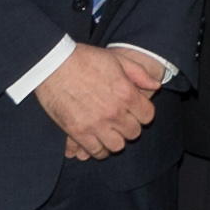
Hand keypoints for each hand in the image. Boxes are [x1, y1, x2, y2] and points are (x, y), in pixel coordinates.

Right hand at [35, 42, 158, 164]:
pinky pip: (96, 151)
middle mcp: (114, 112)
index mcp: (126, 93)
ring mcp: (96, 124)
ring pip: (117, 146)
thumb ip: (139, 73)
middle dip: (129, 126)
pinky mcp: (78, 132)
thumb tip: (156, 85)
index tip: (134, 110)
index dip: (142, 113)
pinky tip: (97, 140)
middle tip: (120, 120)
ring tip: (109, 131)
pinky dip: (99, 149)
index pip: (147, 116)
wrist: (52, 64)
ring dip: (115, 139)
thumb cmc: (85, 58)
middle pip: (134, 133)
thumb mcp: (117, 59)